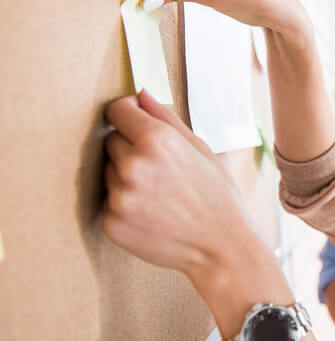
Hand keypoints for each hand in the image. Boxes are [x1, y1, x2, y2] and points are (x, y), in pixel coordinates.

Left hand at [102, 90, 261, 291]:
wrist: (221, 246)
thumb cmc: (218, 196)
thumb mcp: (201, 149)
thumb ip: (166, 118)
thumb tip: (141, 94)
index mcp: (157, 140)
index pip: (116, 110)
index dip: (128, 115)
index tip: (135, 123)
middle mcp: (133, 165)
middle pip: (111, 141)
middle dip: (130, 149)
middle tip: (161, 170)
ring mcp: (119, 195)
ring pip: (109, 172)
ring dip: (126, 178)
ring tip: (159, 194)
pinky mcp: (111, 221)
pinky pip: (107, 200)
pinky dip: (124, 205)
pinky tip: (151, 212)